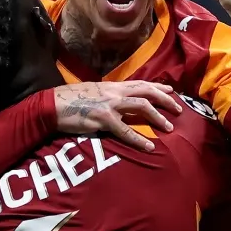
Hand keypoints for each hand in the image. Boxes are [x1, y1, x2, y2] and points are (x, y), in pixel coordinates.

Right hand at [52, 81, 182, 152]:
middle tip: (178, 109)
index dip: (157, 86)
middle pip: (147, 92)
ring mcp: (110, 105)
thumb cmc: (69, 100)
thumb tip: (117, 102)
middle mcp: (115, 93)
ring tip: (169, 127)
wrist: (53, 105)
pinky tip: (149, 146)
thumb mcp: (92, 92)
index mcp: (112, 86)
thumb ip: (107, 96)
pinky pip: (126, 131)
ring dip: (158, 117)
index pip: (140, 83)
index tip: (170, 90)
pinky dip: (139, 140)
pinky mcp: (103, 119)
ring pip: (142, 107)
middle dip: (165, 100)